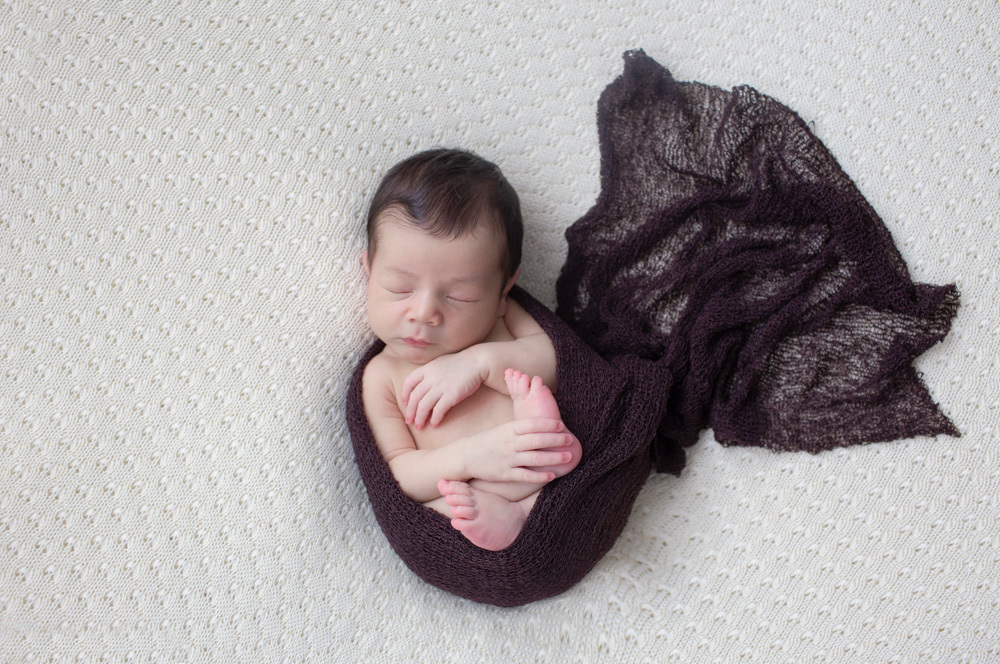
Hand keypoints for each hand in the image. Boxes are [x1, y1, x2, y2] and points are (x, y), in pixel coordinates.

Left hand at [401, 350, 485, 428]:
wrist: (477, 362)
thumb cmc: (460, 363)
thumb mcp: (440, 363)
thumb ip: (430, 372)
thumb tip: (424, 385)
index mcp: (427, 369)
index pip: (409, 382)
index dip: (405, 394)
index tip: (405, 403)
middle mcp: (431, 378)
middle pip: (415, 397)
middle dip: (410, 411)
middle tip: (409, 421)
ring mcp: (440, 387)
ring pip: (424, 406)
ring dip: (420, 418)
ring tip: (419, 426)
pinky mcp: (451, 395)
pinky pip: (439, 410)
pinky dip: (435, 418)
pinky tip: (434, 424)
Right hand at [461, 417, 576, 483]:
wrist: (467, 455)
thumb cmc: (489, 441)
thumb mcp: (503, 429)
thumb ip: (521, 428)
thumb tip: (543, 425)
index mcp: (509, 429)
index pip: (532, 424)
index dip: (548, 424)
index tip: (561, 425)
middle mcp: (510, 443)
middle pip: (537, 440)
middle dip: (555, 440)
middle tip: (569, 439)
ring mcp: (508, 459)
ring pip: (535, 458)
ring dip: (553, 458)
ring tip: (567, 457)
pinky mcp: (506, 474)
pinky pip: (526, 475)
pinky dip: (540, 476)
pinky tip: (552, 475)